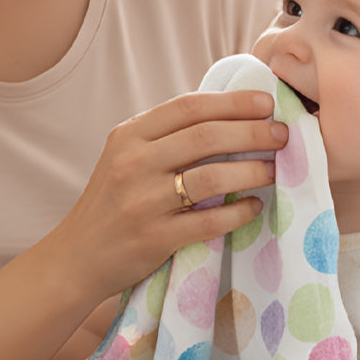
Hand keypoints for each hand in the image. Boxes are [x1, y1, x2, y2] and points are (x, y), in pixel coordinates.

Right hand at [55, 90, 287, 295]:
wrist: (77, 256)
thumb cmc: (112, 202)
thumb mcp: (125, 157)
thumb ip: (165, 137)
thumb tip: (229, 116)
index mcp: (129, 136)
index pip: (187, 107)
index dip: (232, 102)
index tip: (265, 102)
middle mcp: (133, 163)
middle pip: (205, 137)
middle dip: (252, 132)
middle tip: (282, 134)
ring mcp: (143, 202)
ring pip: (211, 177)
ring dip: (251, 170)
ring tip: (275, 169)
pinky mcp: (155, 238)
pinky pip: (209, 222)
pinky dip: (238, 212)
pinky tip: (254, 206)